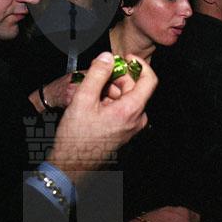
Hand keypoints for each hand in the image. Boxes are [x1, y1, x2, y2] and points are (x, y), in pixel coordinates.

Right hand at [47, 52, 156, 179]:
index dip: (139, 64)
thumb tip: (107, 57)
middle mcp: (137, 119)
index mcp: (131, 110)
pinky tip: (95, 105)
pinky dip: (112, 101)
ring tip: (92, 95)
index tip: (125, 57)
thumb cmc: (76, 137)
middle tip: (98, 77)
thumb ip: (97, 74)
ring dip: (113, 90)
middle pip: (135, 87)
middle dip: (118, 78)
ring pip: (128, 97)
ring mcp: (133, 126)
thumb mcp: (82, 100)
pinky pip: (125, 108)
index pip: (149, 80)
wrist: (73, 164)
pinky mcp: (127, 130)